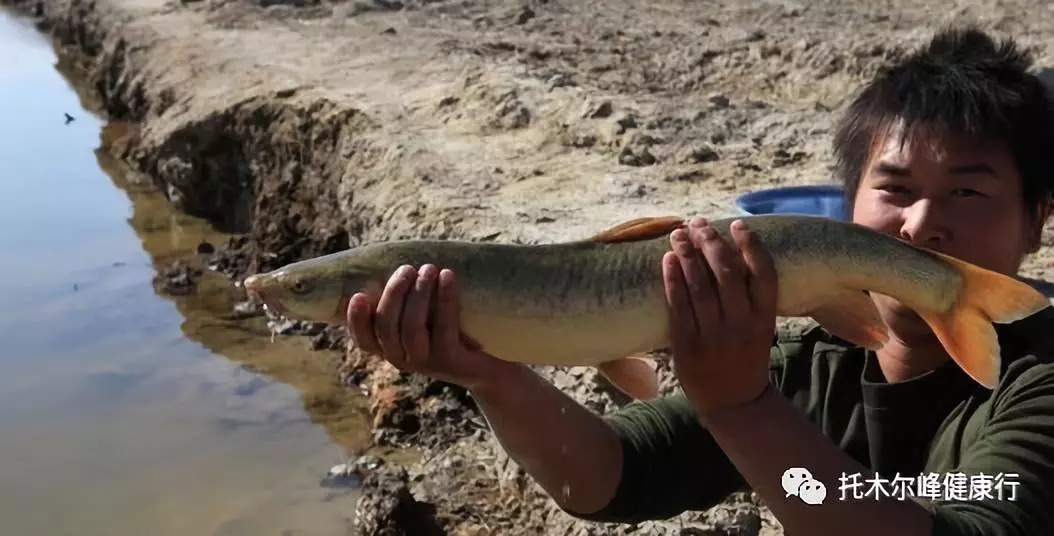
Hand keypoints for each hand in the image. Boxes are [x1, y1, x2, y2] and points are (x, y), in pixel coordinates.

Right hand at [346, 263, 521, 390]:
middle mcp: (403, 360)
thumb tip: (395, 262)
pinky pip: (444, 328)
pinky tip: (448, 276)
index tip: (358, 295)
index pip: (364, 339)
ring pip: (412, 328)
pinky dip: (445, 298)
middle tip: (407, 268)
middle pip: (386, 327)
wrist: (494, 363)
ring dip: (418, 294)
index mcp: (391, 349)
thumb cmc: (455, 330)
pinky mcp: (451, 362)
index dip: (356, 320)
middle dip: (393, 293)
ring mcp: (427, 364)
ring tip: (429, 268)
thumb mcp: (427, 316)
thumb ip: (408, 299)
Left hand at [662, 217, 778, 417]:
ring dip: (688, 254)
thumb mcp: (760, 327)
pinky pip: (678, 305)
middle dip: (711, 243)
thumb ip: (750, 297)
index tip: (738, 224)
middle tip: (699, 224)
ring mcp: (713, 336)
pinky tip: (668, 259)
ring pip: (699, 286)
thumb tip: (730, 252)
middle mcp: (741, 326)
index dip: (752, 245)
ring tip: (679, 234)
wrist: (732, 402)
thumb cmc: (745, 356)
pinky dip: (672, 279)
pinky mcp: (687, 345)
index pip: (764, 274)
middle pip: (726, 273)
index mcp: (764, 319)